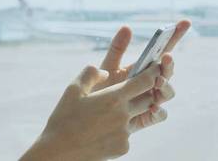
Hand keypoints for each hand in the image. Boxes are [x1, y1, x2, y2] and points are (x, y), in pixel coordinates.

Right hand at [20, 20, 190, 160]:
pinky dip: (122, 128)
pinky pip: (129, 133)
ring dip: (135, 109)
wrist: (60, 151)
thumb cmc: (63, 118)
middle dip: (147, 91)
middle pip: (148, 98)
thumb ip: (90, 74)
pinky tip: (104, 129)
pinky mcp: (123, 147)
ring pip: (140, 116)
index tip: (157, 67)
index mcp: (113, 97)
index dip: (154, 72)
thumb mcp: (73, 89)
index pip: (145, 81)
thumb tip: (105, 71)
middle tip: (140, 85)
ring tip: (118, 108)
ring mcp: (125, 133)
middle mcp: (124, 115)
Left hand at [93, 20, 190, 131]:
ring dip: (166, 86)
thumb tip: (127, 27)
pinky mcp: (146, 117)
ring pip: (168, 92)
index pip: (163, 50)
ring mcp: (151, 99)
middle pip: (168, 71)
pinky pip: (160, 115)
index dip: (175, 36)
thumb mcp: (108, 66)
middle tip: (165, 57)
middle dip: (169, 63)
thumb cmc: (100, 88)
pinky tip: (153, 107)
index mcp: (144, 67)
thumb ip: (118, 48)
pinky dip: (159, 111)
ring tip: (158, 81)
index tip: (184, 22)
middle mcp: (151, 82)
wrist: (89, 114)